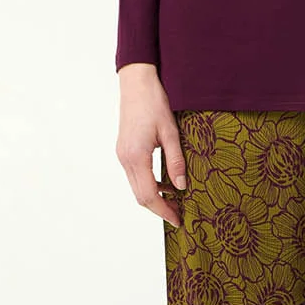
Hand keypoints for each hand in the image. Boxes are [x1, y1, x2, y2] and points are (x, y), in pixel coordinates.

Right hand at [116, 63, 187, 226]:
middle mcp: (125, 159)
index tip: (178, 221)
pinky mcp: (124, 150)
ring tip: (175, 201)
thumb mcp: (171, 132)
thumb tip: (181, 187)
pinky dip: (149, 184)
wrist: (136, 83)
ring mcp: (122, 155)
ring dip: (154, 197)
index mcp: (136, 157)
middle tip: (179, 215)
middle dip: (159, 209)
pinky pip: (136, 175)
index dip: (164, 211)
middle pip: (140, 196)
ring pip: (136, 187)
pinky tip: (165, 183)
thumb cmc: (155, 103)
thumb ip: (176, 161)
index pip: (149, 195)